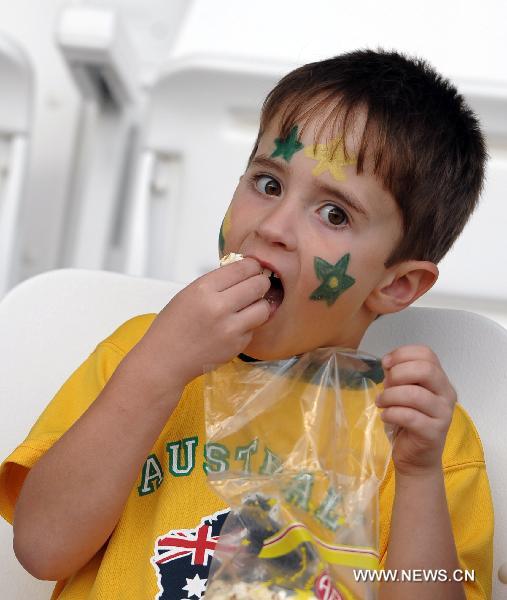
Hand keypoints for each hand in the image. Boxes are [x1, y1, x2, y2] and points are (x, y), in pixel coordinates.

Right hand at [129, 258, 270, 393]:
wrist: (165, 360)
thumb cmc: (173, 327)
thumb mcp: (188, 294)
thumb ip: (216, 282)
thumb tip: (243, 271)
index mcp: (203, 289)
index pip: (242, 268)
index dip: (252, 266)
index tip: (254, 267)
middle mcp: (218, 307)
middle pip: (258, 285)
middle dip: (261, 282)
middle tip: (258, 284)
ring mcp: (230, 328)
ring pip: (263, 308)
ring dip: (259, 304)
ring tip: (249, 305)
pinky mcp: (237, 345)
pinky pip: (254, 328)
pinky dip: (249, 324)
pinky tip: (235, 325)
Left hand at [376, 345, 456, 476]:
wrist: (416, 458)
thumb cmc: (408, 421)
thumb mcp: (402, 392)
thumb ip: (399, 376)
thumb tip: (388, 363)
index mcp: (439, 379)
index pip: (427, 354)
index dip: (403, 354)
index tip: (386, 363)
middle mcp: (446, 394)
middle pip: (426, 369)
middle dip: (398, 373)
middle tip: (385, 385)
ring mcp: (443, 414)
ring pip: (415, 394)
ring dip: (390, 396)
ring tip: (381, 403)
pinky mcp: (434, 432)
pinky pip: (409, 416)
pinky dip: (391, 413)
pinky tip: (385, 416)